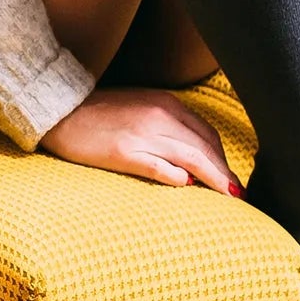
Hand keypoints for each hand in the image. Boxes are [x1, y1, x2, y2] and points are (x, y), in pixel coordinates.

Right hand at [38, 84, 245, 195]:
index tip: (230, 176)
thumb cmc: (99, 112)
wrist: (60, 110)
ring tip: (229, 197)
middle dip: (224, 171)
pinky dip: (178, 178)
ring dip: (214, 178)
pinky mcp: (124, 152)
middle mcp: (159, 116)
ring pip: (191, 158)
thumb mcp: (140, 107)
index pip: (206, 133)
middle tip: (238, 193)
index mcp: (164, 103)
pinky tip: (188, 187)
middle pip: (205, 147)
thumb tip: (190, 156)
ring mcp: (143, 134)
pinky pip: (160, 167)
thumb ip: (166, 124)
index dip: (222, 157)